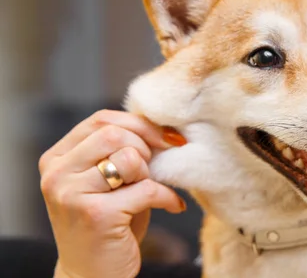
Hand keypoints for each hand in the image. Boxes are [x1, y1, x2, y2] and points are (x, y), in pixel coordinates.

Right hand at [39, 110, 186, 277]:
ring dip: (149, 173)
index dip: (139, 124)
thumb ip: (121, 149)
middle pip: (114, 134)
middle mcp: (57, 174)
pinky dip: (168, 196)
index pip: (102, 119)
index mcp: (57, 158)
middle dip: (145, 147)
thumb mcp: (107, 178)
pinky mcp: (97, 215)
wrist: (92, 274)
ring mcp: (72, 195)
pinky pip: (147, 189)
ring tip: (149, 189)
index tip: (167, 137)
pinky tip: (173, 205)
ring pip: (128, 158)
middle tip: (154, 168)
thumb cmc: (108, 220)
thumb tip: (165, 127)